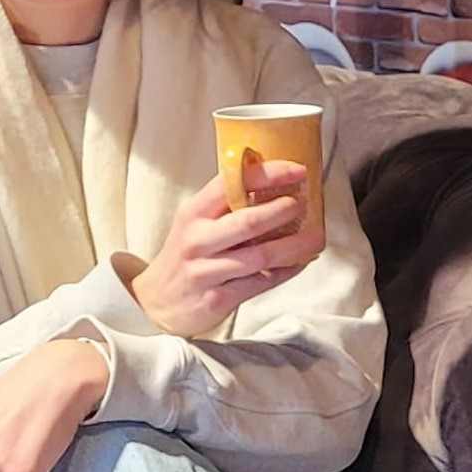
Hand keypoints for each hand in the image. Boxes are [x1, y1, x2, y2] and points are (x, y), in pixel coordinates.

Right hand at [128, 161, 324, 338]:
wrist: (155, 302)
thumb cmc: (185, 256)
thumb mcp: (195, 223)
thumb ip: (227, 207)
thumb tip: (277, 186)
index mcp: (194, 212)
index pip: (230, 183)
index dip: (267, 173)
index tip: (297, 169)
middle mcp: (198, 239)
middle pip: (248, 221)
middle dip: (283, 210)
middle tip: (306, 204)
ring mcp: (207, 270)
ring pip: (260, 255)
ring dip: (294, 245)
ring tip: (316, 236)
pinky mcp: (218, 298)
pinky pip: (261, 282)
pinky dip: (286, 271)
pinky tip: (301, 261)